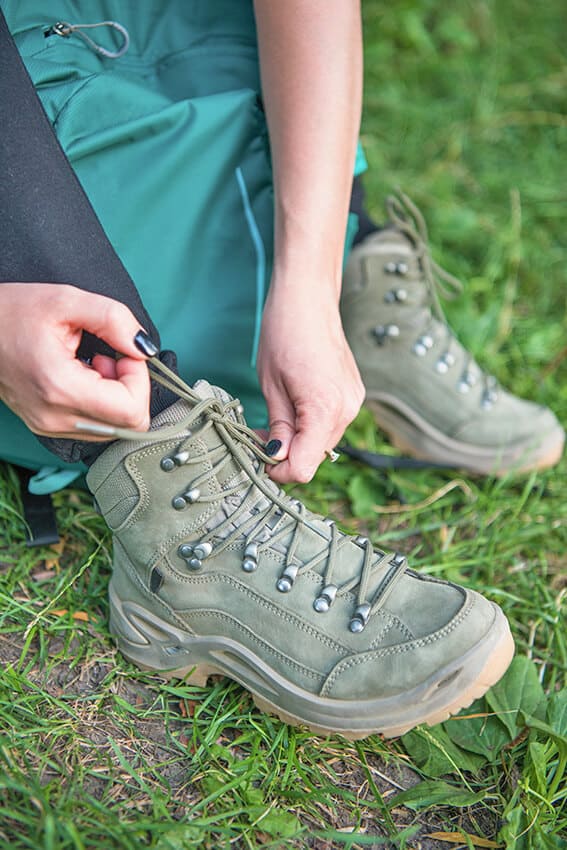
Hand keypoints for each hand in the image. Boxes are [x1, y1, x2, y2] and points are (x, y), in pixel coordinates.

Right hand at [0, 283, 151, 437]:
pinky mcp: (48, 427)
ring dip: (116, 396)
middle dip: (131, 388)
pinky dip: (101, 402)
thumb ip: (114, 320)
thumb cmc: (13, 312)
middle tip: (111, 357)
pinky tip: (84, 375)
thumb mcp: (67, 300)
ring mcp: (50, 427)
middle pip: (128, 426)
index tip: (125, 353)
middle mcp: (55, 418)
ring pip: (114, 429)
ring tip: (93, 364)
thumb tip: (144, 348)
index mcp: (60, 388)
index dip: (140, 379)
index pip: (131, 412)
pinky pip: (95, 426)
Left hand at [257, 282, 363, 482]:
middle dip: (286, 454)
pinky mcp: (353, 394)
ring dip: (297, 439)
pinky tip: (293, 405)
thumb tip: (277, 457)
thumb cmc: (285, 333)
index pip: (304, 467)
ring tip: (273, 417)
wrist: (309, 296)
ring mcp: (353, 402)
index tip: (258, 458)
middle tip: (258, 434)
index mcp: (325, 409)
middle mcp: (346, 409)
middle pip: (314, 456)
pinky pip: (330, 423)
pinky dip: (310, 424)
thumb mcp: (271, 385)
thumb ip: (279, 426)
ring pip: (322, 442)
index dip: (278, 470)